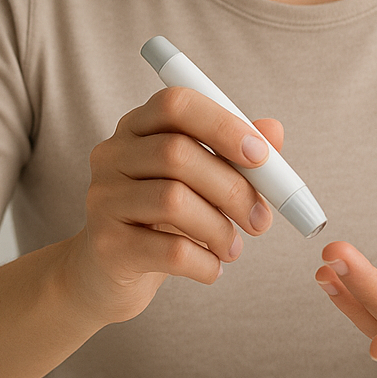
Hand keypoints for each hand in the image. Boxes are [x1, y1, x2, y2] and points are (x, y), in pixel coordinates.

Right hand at [61, 87, 282, 324]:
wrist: (109, 273)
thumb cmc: (162, 218)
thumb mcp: (201, 181)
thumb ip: (235, 153)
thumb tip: (274, 130)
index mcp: (137, 127)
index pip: (176, 104)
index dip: (223, 125)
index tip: (261, 156)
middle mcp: (111, 155)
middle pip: (177, 154)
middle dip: (233, 188)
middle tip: (261, 219)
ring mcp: (102, 199)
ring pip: (173, 201)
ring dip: (219, 228)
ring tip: (233, 247)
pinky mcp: (105, 245)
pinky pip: (169, 251)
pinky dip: (205, 262)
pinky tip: (213, 267)